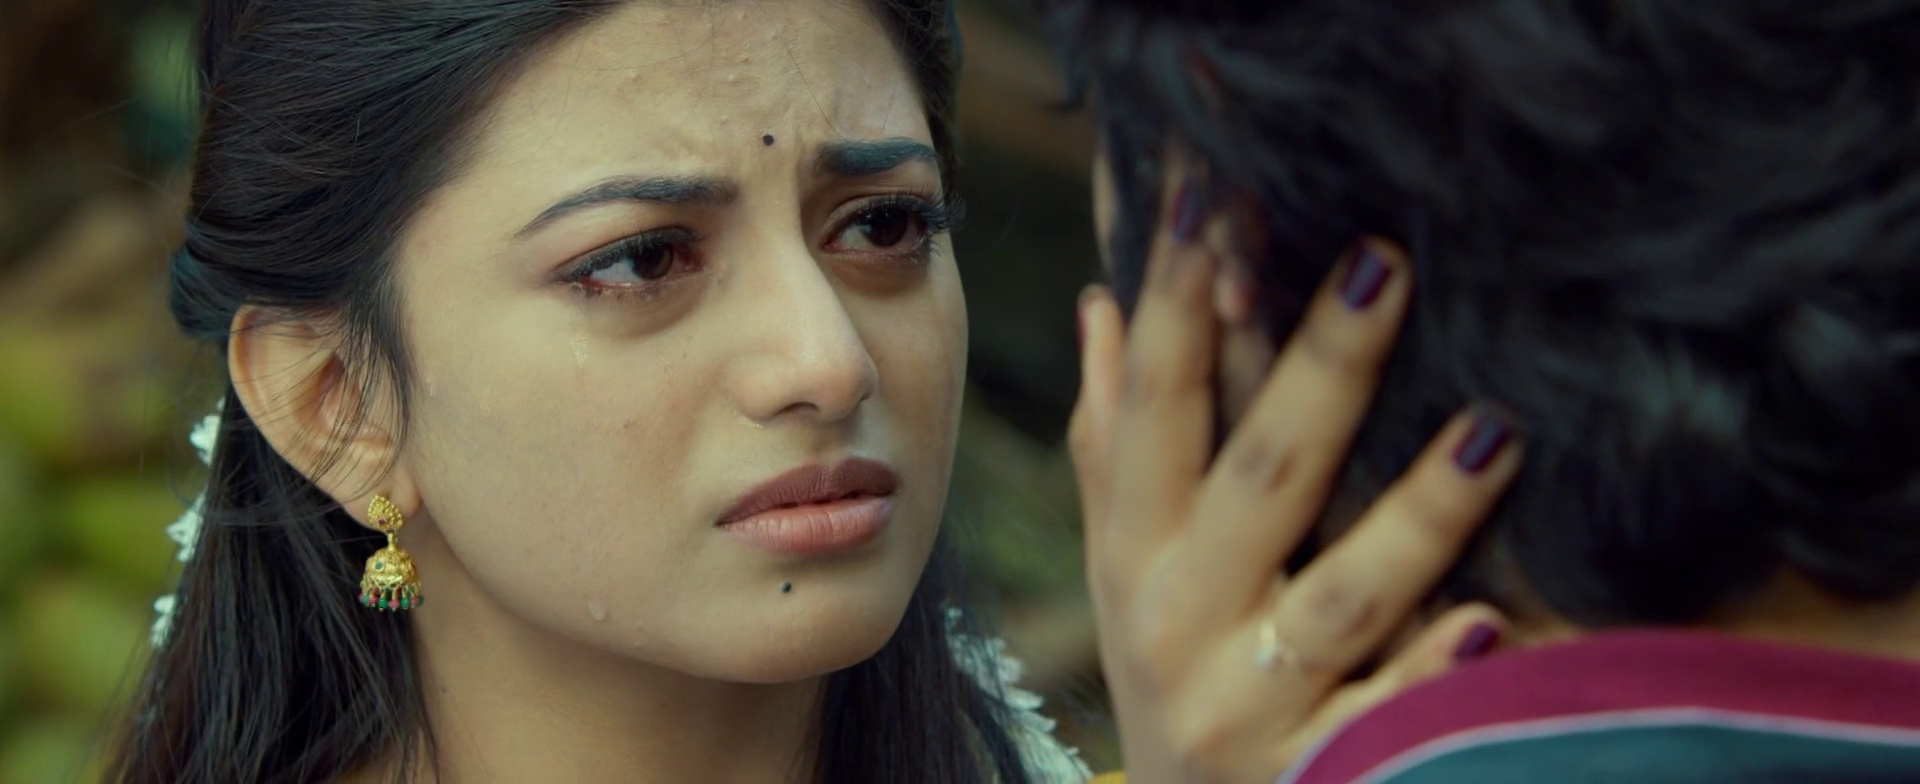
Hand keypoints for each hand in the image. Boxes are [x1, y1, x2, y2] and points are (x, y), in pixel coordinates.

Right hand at [1070, 164, 1522, 782]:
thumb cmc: (1166, 659)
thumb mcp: (1123, 557)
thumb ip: (1115, 438)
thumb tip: (1100, 302)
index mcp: (1133, 547)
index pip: (1155, 405)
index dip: (1177, 299)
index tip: (1213, 194)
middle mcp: (1174, 619)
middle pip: (1253, 479)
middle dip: (1316, 371)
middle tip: (1385, 266)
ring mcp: (1241, 702)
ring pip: (1337, 599)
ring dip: (1414, 517)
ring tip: (1493, 431)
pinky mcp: (1306, 772)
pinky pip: (1378, 720)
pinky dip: (1431, 675)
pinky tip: (1490, 620)